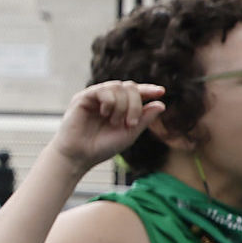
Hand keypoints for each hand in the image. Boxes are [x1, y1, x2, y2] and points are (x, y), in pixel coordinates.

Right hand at [48, 80, 165, 172]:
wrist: (80, 156)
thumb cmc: (102, 147)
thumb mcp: (129, 134)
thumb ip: (144, 119)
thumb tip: (161, 104)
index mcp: (119, 106)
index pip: (135, 92)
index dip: (148, 90)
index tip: (161, 92)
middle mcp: (107, 99)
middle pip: (129, 86)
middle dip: (136, 104)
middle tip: (131, 123)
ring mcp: (95, 97)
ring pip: (118, 86)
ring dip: (122, 105)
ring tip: (115, 122)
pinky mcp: (83, 97)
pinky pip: (103, 90)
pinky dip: (110, 102)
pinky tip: (105, 114)